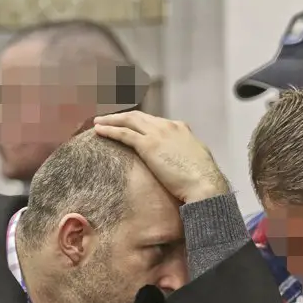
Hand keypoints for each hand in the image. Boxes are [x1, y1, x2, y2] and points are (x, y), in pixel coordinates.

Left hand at [93, 111, 229, 202]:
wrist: (204, 185)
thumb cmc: (203, 179)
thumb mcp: (197, 159)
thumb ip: (185, 153)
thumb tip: (181, 159)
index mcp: (181, 129)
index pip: (155, 120)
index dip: (141, 121)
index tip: (130, 124)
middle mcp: (168, 126)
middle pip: (139, 117)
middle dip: (122, 117)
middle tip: (108, 118)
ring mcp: (158, 133)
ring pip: (128, 120)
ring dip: (111, 120)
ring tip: (98, 121)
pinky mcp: (148, 145)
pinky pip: (123, 133)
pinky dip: (109, 130)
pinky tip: (98, 130)